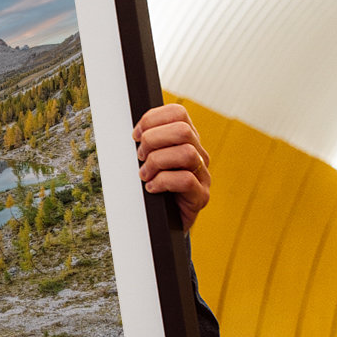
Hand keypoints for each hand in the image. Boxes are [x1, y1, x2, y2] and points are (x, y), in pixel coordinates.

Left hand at [133, 103, 210, 231]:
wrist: (163, 223)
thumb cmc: (152, 187)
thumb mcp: (147, 160)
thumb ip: (145, 143)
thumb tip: (133, 132)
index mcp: (186, 140)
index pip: (178, 113)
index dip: (152, 119)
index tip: (135, 135)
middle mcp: (199, 154)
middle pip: (183, 130)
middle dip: (153, 140)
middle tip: (140, 157)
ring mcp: (203, 175)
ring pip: (186, 153)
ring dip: (157, 162)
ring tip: (144, 175)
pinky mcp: (201, 196)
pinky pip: (186, 180)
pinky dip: (162, 182)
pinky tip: (151, 188)